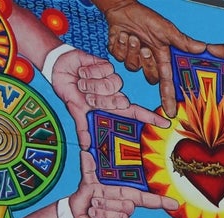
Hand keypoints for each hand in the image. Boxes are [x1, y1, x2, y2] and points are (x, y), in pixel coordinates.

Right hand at [51, 47, 170, 148]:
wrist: (58, 69)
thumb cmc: (69, 91)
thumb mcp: (76, 110)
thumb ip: (82, 128)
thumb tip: (85, 147)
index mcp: (111, 106)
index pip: (135, 112)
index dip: (150, 118)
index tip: (165, 123)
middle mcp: (115, 93)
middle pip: (120, 101)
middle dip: (99, 99)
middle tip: (85, 94)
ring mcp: (112, 79)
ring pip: (113, 84)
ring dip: (92, 84)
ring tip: (82, 81)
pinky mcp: (108, 65)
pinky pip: (105, 70)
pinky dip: (90, 71)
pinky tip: (84, 70)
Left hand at [70, 151, 178, 217]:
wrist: (77, 213)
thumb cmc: (87, 196)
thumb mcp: (87, 180)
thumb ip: (88, 167)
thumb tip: (85, 152)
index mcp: (125, 193)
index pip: (147, 198)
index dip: (162, 201)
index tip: (175, 204)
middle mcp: (127, 207)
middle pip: (128, 207)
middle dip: (107, 203)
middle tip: (95, 201)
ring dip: (103, 215)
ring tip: (94, 211)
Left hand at [98, 0, 205, 118]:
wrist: (123, 9)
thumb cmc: (146, 17)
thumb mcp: (166, 29)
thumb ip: (182, 41)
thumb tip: (201, 48)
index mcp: (162, 57)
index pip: (168, 82)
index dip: (169, 98)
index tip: (171, 112)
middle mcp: (149, 61)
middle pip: (149, 76)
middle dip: (146, 62)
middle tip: (145, 47)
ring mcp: (134, 58)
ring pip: (132, 67)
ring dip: (132, 49)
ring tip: (133, 36)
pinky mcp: (120, 54)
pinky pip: (119, 58)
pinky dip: (120, 44)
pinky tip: (123, 35)